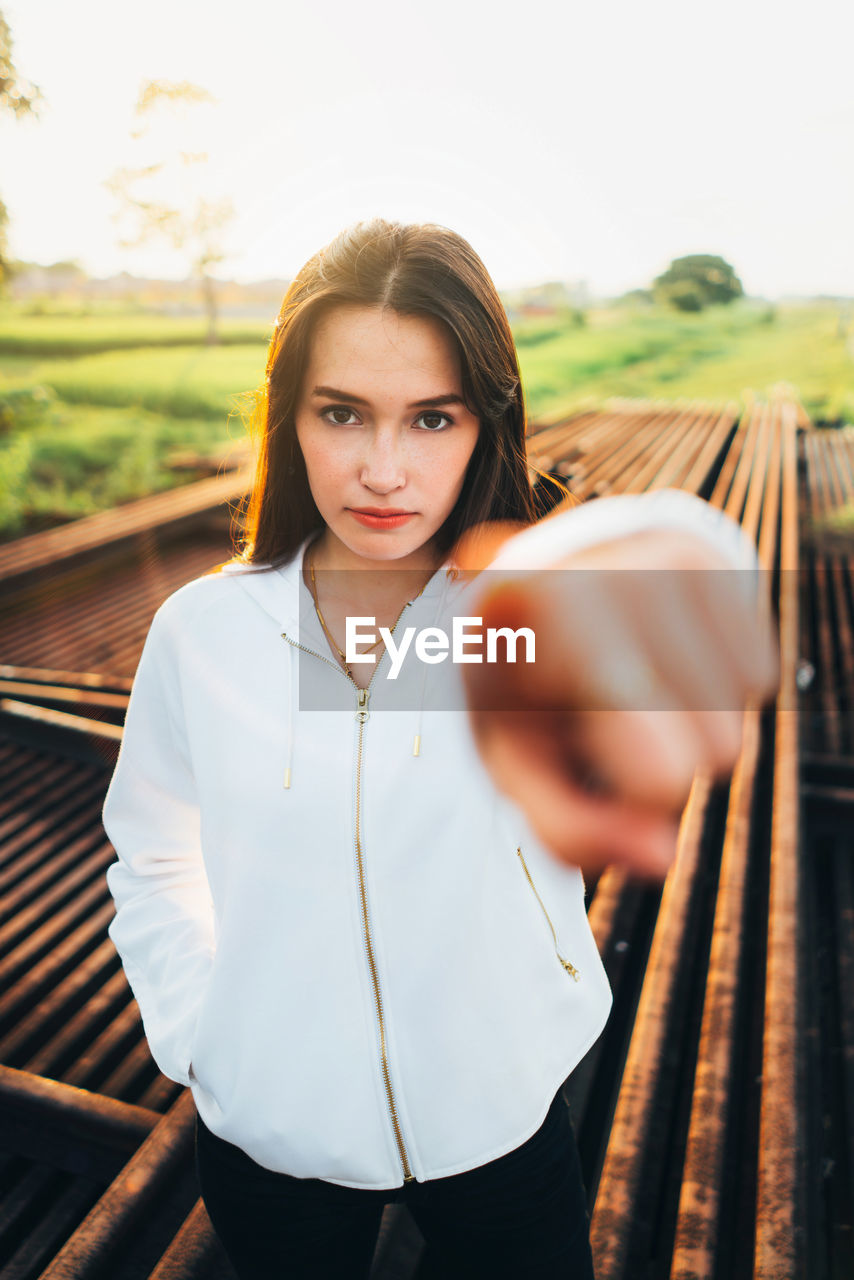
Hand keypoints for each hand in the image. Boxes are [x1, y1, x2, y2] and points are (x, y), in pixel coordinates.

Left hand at [451, 524, 778, 878]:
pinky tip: (655, 655)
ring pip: (740, 719)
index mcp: (531, 625)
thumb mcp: (513, 763)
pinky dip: (715, 683)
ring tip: (621, 682)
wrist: (539, 579)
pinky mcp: (711, 555)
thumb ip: (567, 827)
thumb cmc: (521, 686)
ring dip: (689, 723)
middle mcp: (603, 573)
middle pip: (716, 754)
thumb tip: (661, 857)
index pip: (658, 773)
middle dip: (665, 758)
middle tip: (598, 715)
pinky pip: (757, 675)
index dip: (643, 794)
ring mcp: (665, 557)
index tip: (593, 756)